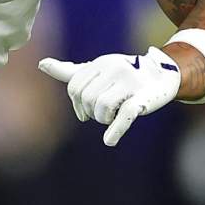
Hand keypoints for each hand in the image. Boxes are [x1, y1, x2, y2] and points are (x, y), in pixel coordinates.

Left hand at [39, 47, 180, 145]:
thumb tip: (41, 64)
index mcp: (100, 63)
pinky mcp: (143, 98)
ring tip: (112, 117)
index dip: (76, 104)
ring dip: (103, 120)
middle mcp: (114, 68)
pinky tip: (109, 141)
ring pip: (102, 107)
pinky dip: (115, 130)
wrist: (163, 74)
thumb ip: (71, 71)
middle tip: (102, 114)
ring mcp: (129, 82)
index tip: (85, 112)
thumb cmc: (124, 74)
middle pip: (87, 98)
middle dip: (90, 112)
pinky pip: (125, 114)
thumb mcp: (98, 70)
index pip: (75, 87)